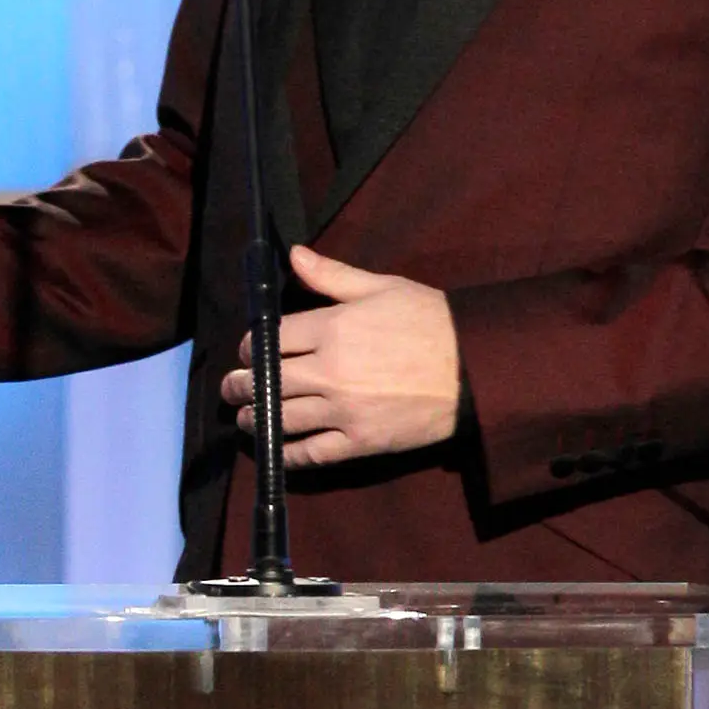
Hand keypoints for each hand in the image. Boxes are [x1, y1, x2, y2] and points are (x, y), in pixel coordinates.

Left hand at [218, 243, 459, 469]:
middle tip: (232, 387)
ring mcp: (343, 411)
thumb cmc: (431, 321)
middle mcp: (330, 371)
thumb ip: (331, 276)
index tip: (250, 351)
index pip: (272, 338)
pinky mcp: (360, 443)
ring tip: (244, 417)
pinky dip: (286, 453)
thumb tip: (292, 255)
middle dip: (240, 384)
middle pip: (267, 381)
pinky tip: (274, 450)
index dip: (253, 346)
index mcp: (332, 328)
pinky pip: (311, 453)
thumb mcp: (381, 288)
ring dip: (254, 418)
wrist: (476, 368)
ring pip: (281, 418)